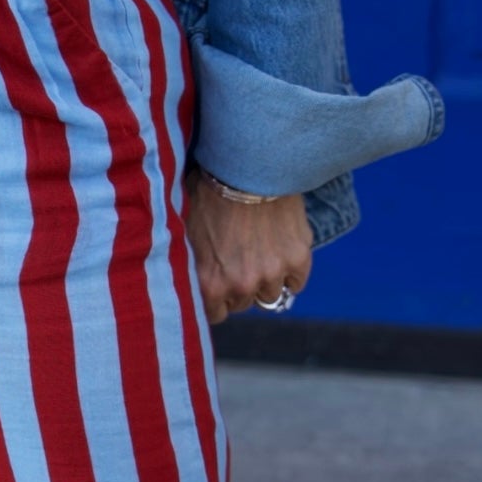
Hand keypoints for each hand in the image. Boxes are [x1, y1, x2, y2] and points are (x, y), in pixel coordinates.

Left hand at [183, 173, 313, 324]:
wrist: (247, 166)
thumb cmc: (209, 193)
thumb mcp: (185, 231)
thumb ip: (189, 262)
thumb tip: (182, 276)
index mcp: (209, 283)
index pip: (214, 315)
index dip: (216, 299)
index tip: (218, 285)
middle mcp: (242, 286)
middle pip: (242, 304)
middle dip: (239, 286)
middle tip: (237, 260)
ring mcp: (273, 274)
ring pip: (269, 295)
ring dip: (265, 279)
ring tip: (258, 253)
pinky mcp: (298, 259)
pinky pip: (296, 283)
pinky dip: (290, 273)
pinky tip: (280, 253)